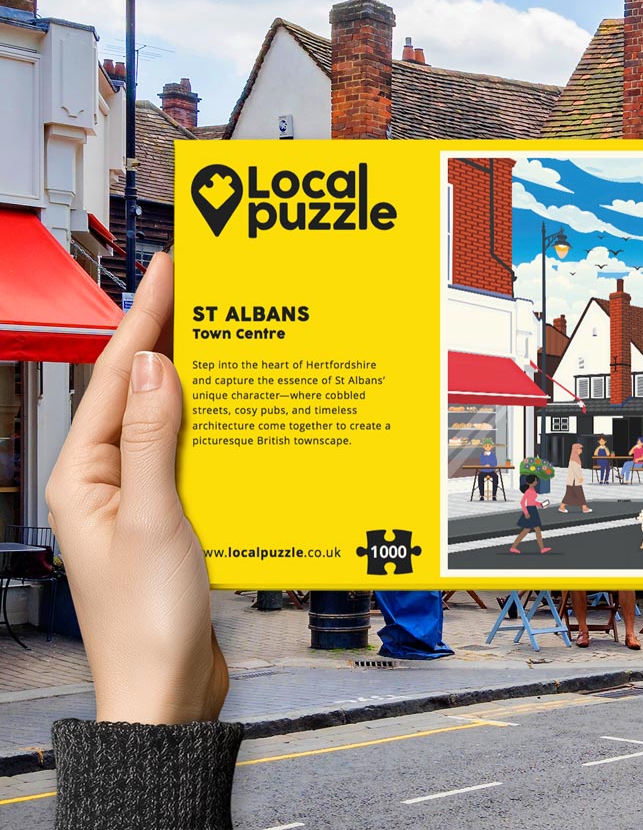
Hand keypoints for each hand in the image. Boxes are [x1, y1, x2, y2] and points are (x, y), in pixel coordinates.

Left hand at [46, 253, 227, 724]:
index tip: (169, 270)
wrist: (167, 692)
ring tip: (224, 332)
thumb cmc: (147, 621)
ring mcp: (137, 495)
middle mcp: (106, 479)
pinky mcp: (170, 512)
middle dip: (167, 336)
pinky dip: (212, 422)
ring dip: (194, 377)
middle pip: (137, 389)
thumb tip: (153, 366)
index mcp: (84, 475)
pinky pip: (188, 450)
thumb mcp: (154, 518)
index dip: (144, 317)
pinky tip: (237, 406)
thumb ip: (153, 438)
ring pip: (166, 416)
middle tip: (202, 288)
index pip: (114, 378)